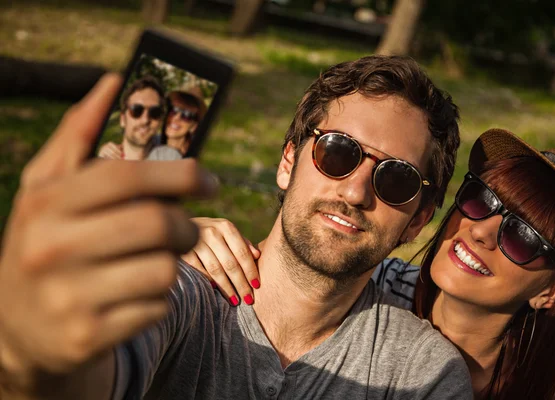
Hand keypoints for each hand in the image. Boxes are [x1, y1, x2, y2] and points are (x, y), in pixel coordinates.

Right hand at [0, 74, 217, 392]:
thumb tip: (112, 81)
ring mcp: (68, 297)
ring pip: (165, 270)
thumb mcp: (46, 189)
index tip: (210, 181)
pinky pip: (157, 308)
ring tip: (150, 263)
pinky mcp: (88, 336)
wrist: (18, 331)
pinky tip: (131, 298)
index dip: (182, 173)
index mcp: (46, 203)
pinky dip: (158, 300)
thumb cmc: (46, 242)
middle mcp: (51, 248)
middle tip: (183, 230)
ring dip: (172, 264)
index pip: (128, 176)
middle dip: (185, 225)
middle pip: (157, 224)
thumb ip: (77, 134)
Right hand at [182, 218, 259, 305]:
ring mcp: (197, 241)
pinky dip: (207, 280)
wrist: (179, 226)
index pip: (242, 252)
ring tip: (234, 300)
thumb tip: (257, 256)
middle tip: (248, 299)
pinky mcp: (184, 250)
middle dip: (241, 284)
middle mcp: (212, 232)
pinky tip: (214, 290)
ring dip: (226, 287)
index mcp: (226, 227)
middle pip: (230, 263)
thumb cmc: (212, 233)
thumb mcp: (228, 233)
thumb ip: (243, 243)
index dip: (250, 270)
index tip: (257, 285)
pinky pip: (198, 269)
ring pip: (215, 269)